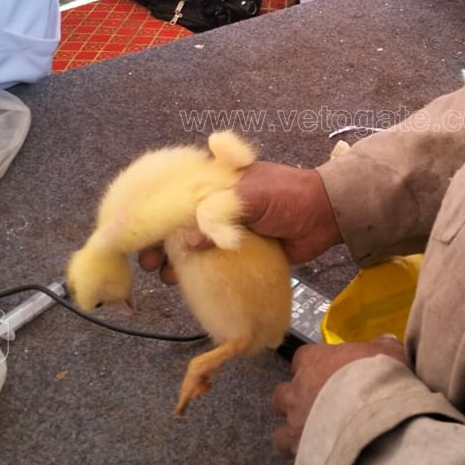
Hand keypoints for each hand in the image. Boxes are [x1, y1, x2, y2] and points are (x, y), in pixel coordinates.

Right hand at [139, 162, 341, 282]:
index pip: (174, 195)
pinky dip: (197, 272)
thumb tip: (187, 243)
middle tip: (149, 262)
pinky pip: (211, 262)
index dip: (154, 214)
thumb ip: (217, 215)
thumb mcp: (249, 197)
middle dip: (159, 242)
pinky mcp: (239, 250)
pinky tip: (185, 283)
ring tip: (166, 276)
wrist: (325, 216)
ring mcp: (226, 228)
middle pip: (177, 223)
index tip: (139, 234)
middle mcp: (215, 203)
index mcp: (215, 181)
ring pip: (191, 245)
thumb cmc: (287, 196)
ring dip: (175, 260)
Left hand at [271, 337, 407, 458]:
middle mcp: (297, 393)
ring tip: (315, 444)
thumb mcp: (389, 354)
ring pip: (280, 435)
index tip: (326, 373)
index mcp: (313, 363)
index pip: (301, 358)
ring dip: (294, 438)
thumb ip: (382, 347)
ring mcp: (295, 427)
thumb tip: (386, 340)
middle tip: (317, 410)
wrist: (375, 421)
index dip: (312, 366)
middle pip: (281, 397)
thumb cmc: (378, 380)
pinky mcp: (301, 458)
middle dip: (294, 403)